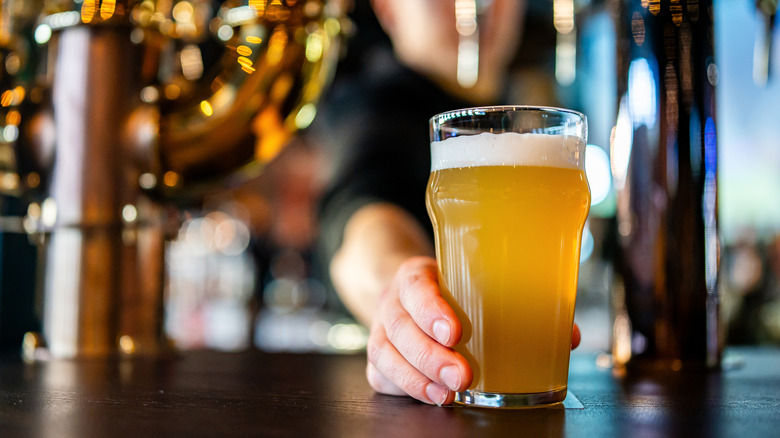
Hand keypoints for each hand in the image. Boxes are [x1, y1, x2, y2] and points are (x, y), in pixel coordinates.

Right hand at [365, 255, 582, 405]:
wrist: (404, 292)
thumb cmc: (447, 290)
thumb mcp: (471, 282)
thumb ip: (516, 303)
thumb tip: (569, 336)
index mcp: (417, 276)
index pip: (416, 287)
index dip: (431, 310)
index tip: (455, 332)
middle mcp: (393, 303)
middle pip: (401, 328)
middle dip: (431, 356)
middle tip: (462, 376)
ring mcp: (381, 331)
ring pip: (386, 355)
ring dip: (418, 379)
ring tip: (447, 395)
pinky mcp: (379, 358)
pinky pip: (382, 376)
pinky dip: (406, 389)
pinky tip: (432, 396)